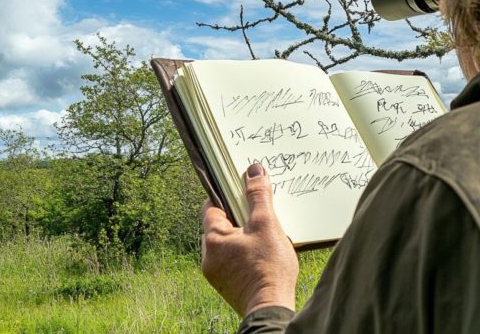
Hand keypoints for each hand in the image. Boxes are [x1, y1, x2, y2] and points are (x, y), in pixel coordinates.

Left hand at [200, 163, 298, 316]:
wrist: (270, 308)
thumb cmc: (267, 268)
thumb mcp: (266, 224)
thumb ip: (258, 195)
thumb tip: (254, 171)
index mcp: (213, 239)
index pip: (211, 206)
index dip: (226, 195)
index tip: (240, 191)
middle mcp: (209, 257)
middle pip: (220, 225)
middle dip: (239, 217)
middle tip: (259, 216)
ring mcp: (216, 273)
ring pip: (227, 243)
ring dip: (242, 236)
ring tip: (263, 238)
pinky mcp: (226, 285)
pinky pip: (231, 260)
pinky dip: (244, 253)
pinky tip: (262, 255)